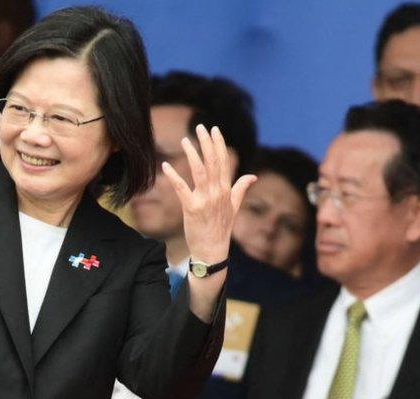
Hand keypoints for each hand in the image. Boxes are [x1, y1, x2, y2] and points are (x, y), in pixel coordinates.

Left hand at [161, 124, 255, 263]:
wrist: (213, 250)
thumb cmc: (221, 228)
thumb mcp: (234, 207)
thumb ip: (241, 188)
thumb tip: (253, 176)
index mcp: (227, 190)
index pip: (224, 161)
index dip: (219, 144)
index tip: (214, 129)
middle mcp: (218, 192)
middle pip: (213, 162)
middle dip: (207, 143)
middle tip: (200, 127)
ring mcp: (205, 200)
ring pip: (199, 171)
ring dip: (192, 154)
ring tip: (184, 140)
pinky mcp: (192, 208)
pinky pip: (182, 188)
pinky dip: (174, 176)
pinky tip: (166, 165)